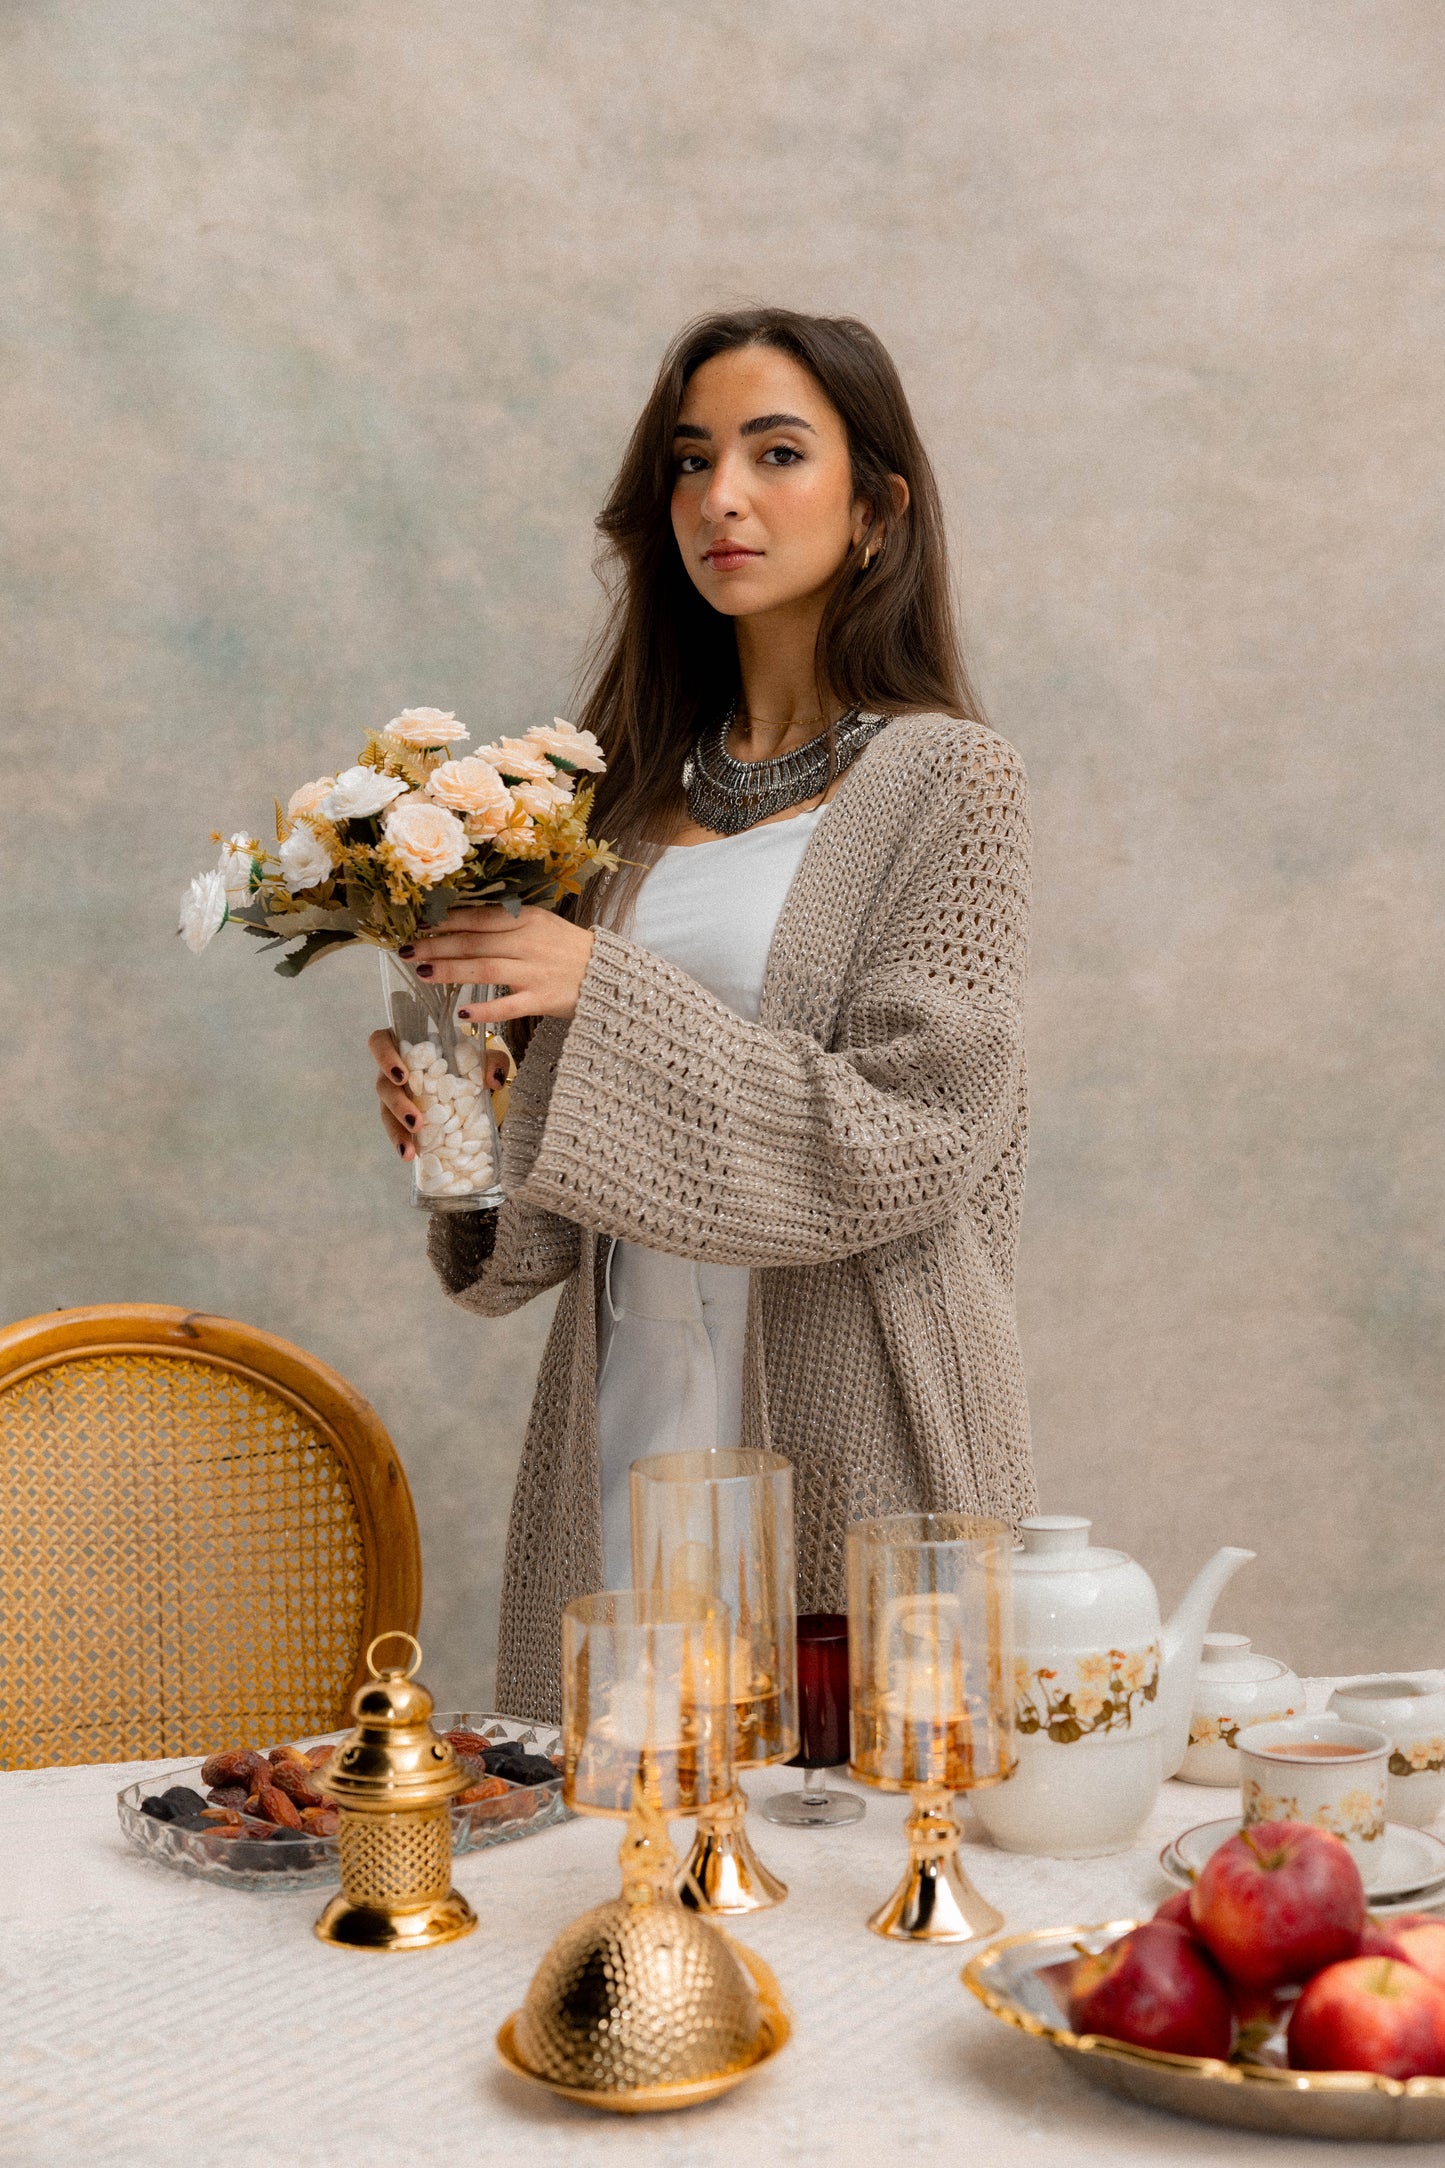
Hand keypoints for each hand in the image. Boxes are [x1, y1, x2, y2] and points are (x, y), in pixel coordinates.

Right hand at [368, 1028, 509, 1161]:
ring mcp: (396, 1095)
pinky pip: (396, 1129)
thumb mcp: (483, 1058)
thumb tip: (494, 1079)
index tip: (402, 1076)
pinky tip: (410, 1155)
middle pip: (383, 1084)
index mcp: (407, 1047)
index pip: (380, 1042)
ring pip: (386, 1111)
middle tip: (416, 1121)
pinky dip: (402, 1142)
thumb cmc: (468, 1060)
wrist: (471, 1082)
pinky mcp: (401, 1117)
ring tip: (410, 1150)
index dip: (384, 1056)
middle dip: (397, 1105)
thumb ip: (493, 1061)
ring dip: (396, 1131)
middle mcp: (396, 1070)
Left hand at [398, 906, 595, 1025]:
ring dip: (450, 971)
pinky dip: (484, 1010)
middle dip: (436, 946)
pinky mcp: (543, 1000)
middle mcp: (529, 943)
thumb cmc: (569, 949)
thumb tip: (462, 923)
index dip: (446, 921)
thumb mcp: (541, 925)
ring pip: (485, 969)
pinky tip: (461, 1012)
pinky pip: (508, 1006)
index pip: (479, 918)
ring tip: (421, 973)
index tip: (419, 924)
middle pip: (474, 942)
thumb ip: (507, 923)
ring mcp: (535, 972)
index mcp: (528, 919)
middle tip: (406, 950)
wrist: (611, 975)